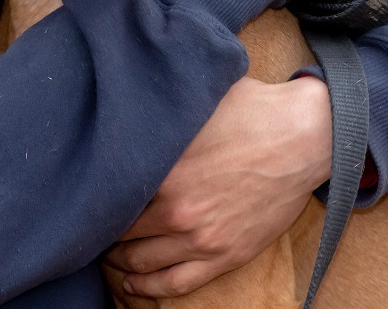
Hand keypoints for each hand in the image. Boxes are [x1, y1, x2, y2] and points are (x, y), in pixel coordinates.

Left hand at [105, 76, 331, 297]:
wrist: (302, 138)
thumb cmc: (249, 112)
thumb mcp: (194, 104)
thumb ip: (159, 114)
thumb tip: (129, 101)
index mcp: (163, 172)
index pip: (111, 196)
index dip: (95, 199)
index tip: (85, 198)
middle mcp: (176, 211)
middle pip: (120, 232)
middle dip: (102, 233)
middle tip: (90, 229)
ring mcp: (201, 238)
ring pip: (142, 263)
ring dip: (119, 263)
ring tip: (107, 256)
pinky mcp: (225, 255)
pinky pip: (176, 283)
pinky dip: (148, 288)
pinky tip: (131, 284)